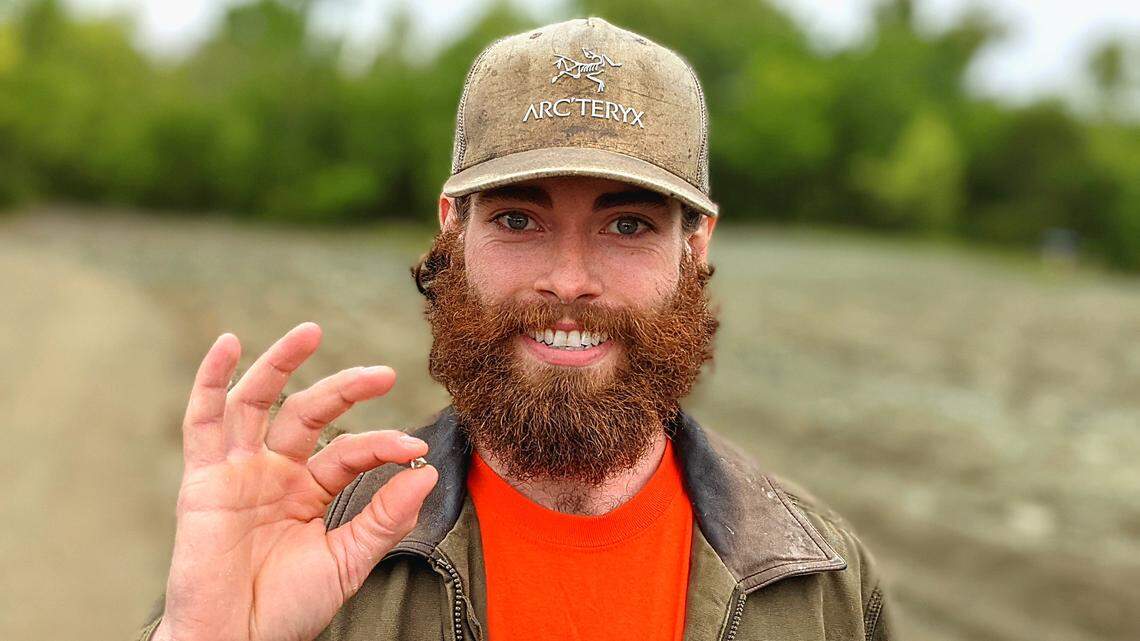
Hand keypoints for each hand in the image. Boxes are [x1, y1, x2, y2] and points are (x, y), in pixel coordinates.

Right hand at [153, 322, 437, 640]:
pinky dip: (210, 380)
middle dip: (344, 389)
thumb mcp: (349, 561)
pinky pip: (201, 422)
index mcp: (308, 491)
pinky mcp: (203, 480)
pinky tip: (228, 344)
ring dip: (281, 363)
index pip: (349, 450)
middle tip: (384, 372)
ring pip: (257, 402)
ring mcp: (237, 472)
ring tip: (311, 331)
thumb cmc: (288, 609)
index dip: (381, 443)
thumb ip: (385, 517)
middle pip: (308, 413)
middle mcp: (273, 473)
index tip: (413, 444)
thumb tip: (427, 472)